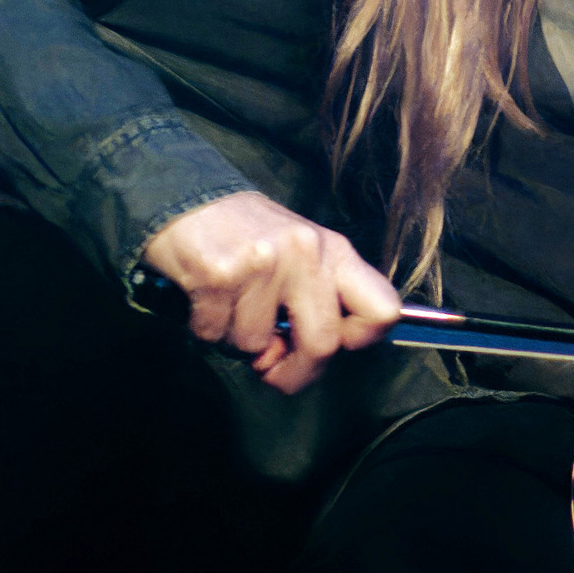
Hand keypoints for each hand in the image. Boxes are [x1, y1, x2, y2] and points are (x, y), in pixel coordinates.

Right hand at [141, 191, 400, 394]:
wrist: (190, 200)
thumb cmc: (251, 236)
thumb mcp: (301, 255)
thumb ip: (316, 302)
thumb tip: (308, 362)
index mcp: (334, 250)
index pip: (383, 309)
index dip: (360, 340)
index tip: (334, 345)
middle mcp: (306, 253)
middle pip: (323, 344)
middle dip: (294, 372)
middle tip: (272, 366)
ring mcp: (263, 263)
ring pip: (256, 346)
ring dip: (237, 341)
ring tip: (231, 304)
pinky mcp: (219, 274)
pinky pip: (216, 336)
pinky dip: (207, 330)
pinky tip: (208, 298)